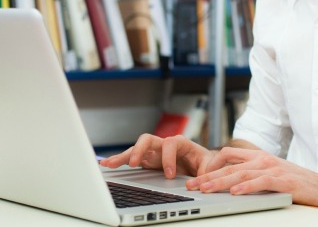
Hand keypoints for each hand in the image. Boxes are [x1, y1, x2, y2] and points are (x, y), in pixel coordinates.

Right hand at [99, 134, 216, 178]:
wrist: (203, 164)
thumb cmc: (206, 163)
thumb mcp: (211, 165)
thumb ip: (208, 169)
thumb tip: (204, 177)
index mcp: (181, 143)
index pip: (171, 143)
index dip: (168, 157)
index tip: (169, 174)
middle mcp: (164, 145)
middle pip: (148, 140)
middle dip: (139, 150)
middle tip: (135, 164)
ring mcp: (154, 152)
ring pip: (136, 149)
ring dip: (123, 156)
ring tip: (109, 164)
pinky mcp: (147, 161)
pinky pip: (131, 159)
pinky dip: (119, 161)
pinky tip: (106, 164)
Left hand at [185, 147, 317, 208]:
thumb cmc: (296, 181)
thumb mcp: (270, 172)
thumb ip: (252, 173)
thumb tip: (229, 181)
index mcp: (258, 156)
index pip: (228, 155)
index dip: (211, 165)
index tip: (197, 176)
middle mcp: (263, 159)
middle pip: (229, 166)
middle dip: (208, 176)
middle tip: (192, 185)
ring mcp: (272, 169)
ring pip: (241, 174)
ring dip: (221, 182)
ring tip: (206, 189)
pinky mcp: (282, 181)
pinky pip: (261, 183)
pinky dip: (247, 188)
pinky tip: (235, 193)